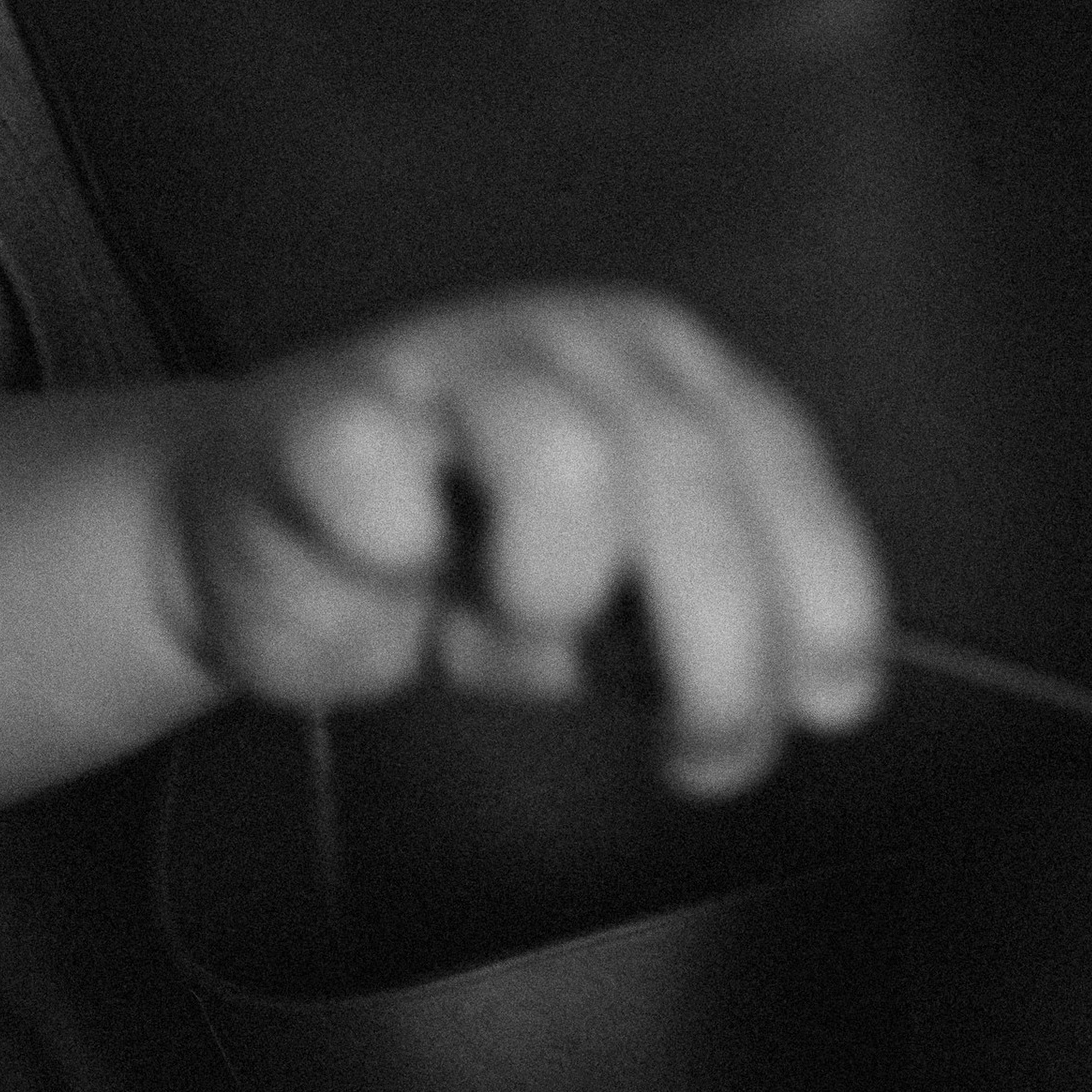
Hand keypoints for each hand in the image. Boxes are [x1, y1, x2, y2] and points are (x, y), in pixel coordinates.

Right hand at [156, 289, 888, 793]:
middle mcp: (575, 341)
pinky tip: (396, 564)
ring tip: (512, 619)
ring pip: (567, 454)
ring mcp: (449, 360)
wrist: (260, 537)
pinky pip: (381, 471)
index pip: (777, 462)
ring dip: (556, 586)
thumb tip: (814, 691)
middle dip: (722, 645)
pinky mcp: (327, 409)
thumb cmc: (458, 565)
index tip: (830, 700)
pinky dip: (400, 547)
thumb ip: (708, 622)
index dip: (823, 588)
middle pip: (691, 478)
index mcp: (666, 369)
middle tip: (703, 749)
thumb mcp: (616, 604)